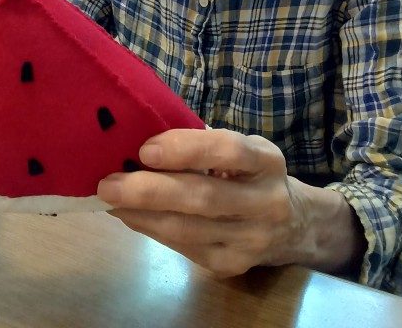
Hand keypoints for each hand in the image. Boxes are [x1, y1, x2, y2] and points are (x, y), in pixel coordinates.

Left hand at [97, 129, 364, 277]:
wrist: (293, 225)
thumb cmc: (251, 173)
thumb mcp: (242, 148)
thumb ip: (203, 143)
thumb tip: (140, 135)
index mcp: (267, 161)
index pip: (230, 151)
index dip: (187, 149)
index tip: (146, 149)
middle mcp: (266, 202)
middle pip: (204, 198)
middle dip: (150, 190)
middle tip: (109, 183)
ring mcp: (251, 240)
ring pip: (189, 230)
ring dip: (142, 214)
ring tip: (110, 200)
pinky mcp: (232, 265)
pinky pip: (183, 248)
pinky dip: (151, 230)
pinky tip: (129, 216)